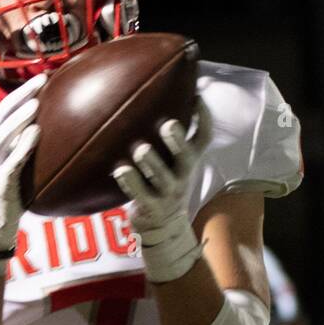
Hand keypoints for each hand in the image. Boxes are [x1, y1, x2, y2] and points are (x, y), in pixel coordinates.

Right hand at [0, 74, 45, 277]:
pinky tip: (36, 133)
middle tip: (41, 81)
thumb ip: (23, 149)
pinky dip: (22, 145)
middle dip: (19, 96)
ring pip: (0, 136)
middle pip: (0, 117)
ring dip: (18, 118)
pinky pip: (10, 161)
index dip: (19, 95)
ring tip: (36, 104)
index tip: (40, 80)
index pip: (2, 112)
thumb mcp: (13, 168)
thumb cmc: (7, 197)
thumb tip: (48, 132)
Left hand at [111, 98, 211, 283]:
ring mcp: (168, 193)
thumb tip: (144, 99)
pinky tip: (119, 170)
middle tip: (168, 125)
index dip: (204, 118)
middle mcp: (183, 175)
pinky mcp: (151, 207)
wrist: (162, 228)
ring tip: (141, 150)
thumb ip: (167, 139)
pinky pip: (141, 194)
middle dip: (178, 140)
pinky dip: (130, 182)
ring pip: (163, 177)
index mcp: (189, 160)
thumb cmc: (161, 183)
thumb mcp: (171, 162)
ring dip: (152, 163)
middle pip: (187, 156)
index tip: (197, 97)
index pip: (204, 137)